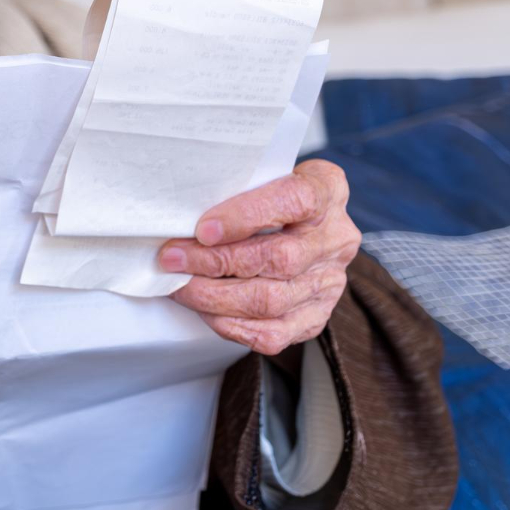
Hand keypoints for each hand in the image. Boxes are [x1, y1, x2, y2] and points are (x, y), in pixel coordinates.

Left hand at [158, 159, 360, 355]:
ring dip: (215, 297)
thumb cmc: (270, 196)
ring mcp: (329, 281)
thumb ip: (237, 189)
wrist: (301, 228)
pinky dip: (231, 324)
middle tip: (173, 259)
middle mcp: (335, 237)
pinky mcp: (316, 316)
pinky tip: (206, 311)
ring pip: (271, 300)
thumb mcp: (262, 175)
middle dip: (215, 262)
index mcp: (326, 190)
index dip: (246, 215)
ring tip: (181, 286)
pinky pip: (273, 333)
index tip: (203, 229)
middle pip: (278, 258)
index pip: (293, 200)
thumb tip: (183, 217)